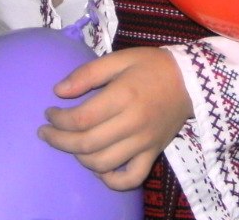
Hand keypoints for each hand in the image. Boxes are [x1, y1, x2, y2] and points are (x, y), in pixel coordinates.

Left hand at [39, 46, 193, 189]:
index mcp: (123, 96)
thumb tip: (58, 91)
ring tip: (70, 144)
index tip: (49, 113)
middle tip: (46, 132)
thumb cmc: (152, 66)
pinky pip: (131, 177)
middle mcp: (132, 123)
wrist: (191, 80)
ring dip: (79, 158)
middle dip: (59, 140)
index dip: (58, 119)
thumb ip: (88, 73)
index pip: (81, 118)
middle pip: (86, 144)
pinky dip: (111, 180)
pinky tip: (99, 168)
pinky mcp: (153, 153)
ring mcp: (144, 142)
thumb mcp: (120, 58)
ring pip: (103, 163)